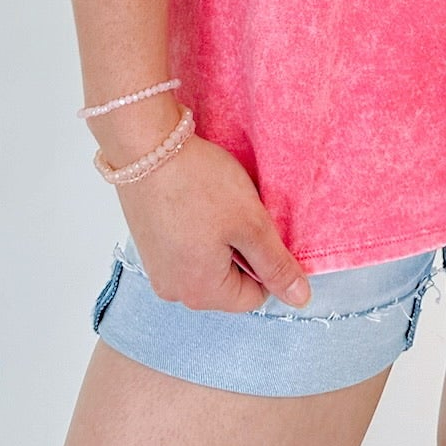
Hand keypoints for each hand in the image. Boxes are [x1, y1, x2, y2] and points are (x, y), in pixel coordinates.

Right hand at [118, 131, 315, 313]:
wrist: (146, 147)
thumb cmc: (199, 183)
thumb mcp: (251, 223)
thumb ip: (276, 265)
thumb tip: (300, 299)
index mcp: (202, 293)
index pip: (253, 296)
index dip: (264, 259)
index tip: (257, 225)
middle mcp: (174, 291)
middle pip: (228, 282)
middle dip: (239, 249)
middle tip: (236, 212)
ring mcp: (157, 269)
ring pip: (207, 264)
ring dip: (219, 239)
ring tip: (215, 204)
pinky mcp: (148, 246)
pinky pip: (185, 250)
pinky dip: (196, 230)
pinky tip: (196, 202)